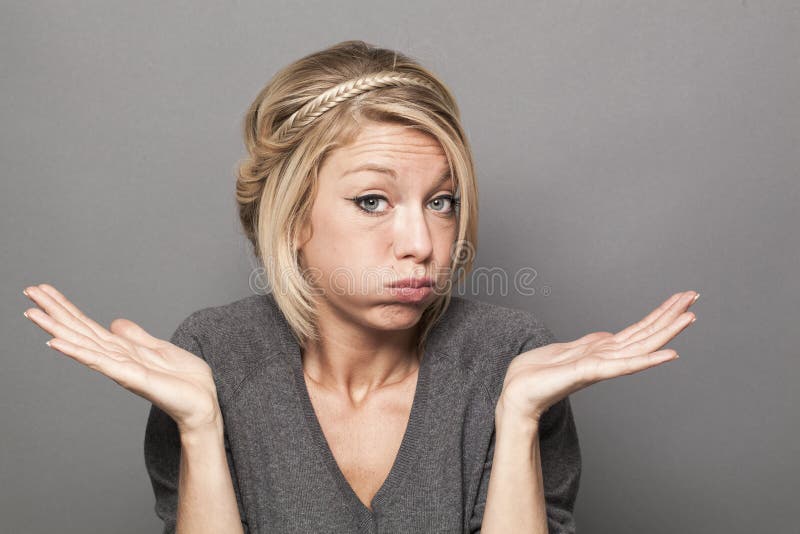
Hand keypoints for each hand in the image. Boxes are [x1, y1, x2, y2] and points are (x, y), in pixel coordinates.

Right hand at [23, 283, 220, 433]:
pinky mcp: (133, 378)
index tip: (43, 290)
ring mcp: (121, 369)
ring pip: (83, 343)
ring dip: (57, 328)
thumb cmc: (184, 381)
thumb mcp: (159, 349)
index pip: (87, 325)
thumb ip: (135, 337)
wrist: (204, 403)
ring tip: (32, 313)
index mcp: (122, 350)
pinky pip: (101, 362)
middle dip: (54, 311)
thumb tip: (114, 323)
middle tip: (28, 291)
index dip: (66, 308)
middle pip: (79, 330)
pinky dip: (78, 352)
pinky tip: (56, 343)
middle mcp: (116, 359)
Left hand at [497, 290, 698, 423]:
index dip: (660, 314)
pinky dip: (647, 360)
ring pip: (641, 345)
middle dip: (671, 315)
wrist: (515, 396)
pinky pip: (623, 365)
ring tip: (691, 316)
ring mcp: (600, 366)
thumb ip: (589, 344)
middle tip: (696, 296)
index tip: (680, 299)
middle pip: (646, 333)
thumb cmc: (535, 376)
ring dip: (667, 331)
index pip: (638, 330)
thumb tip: (608, 336)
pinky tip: (669, 354)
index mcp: (601, 351)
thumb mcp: (566, 351)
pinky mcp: (588, 372)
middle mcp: (606, 358)